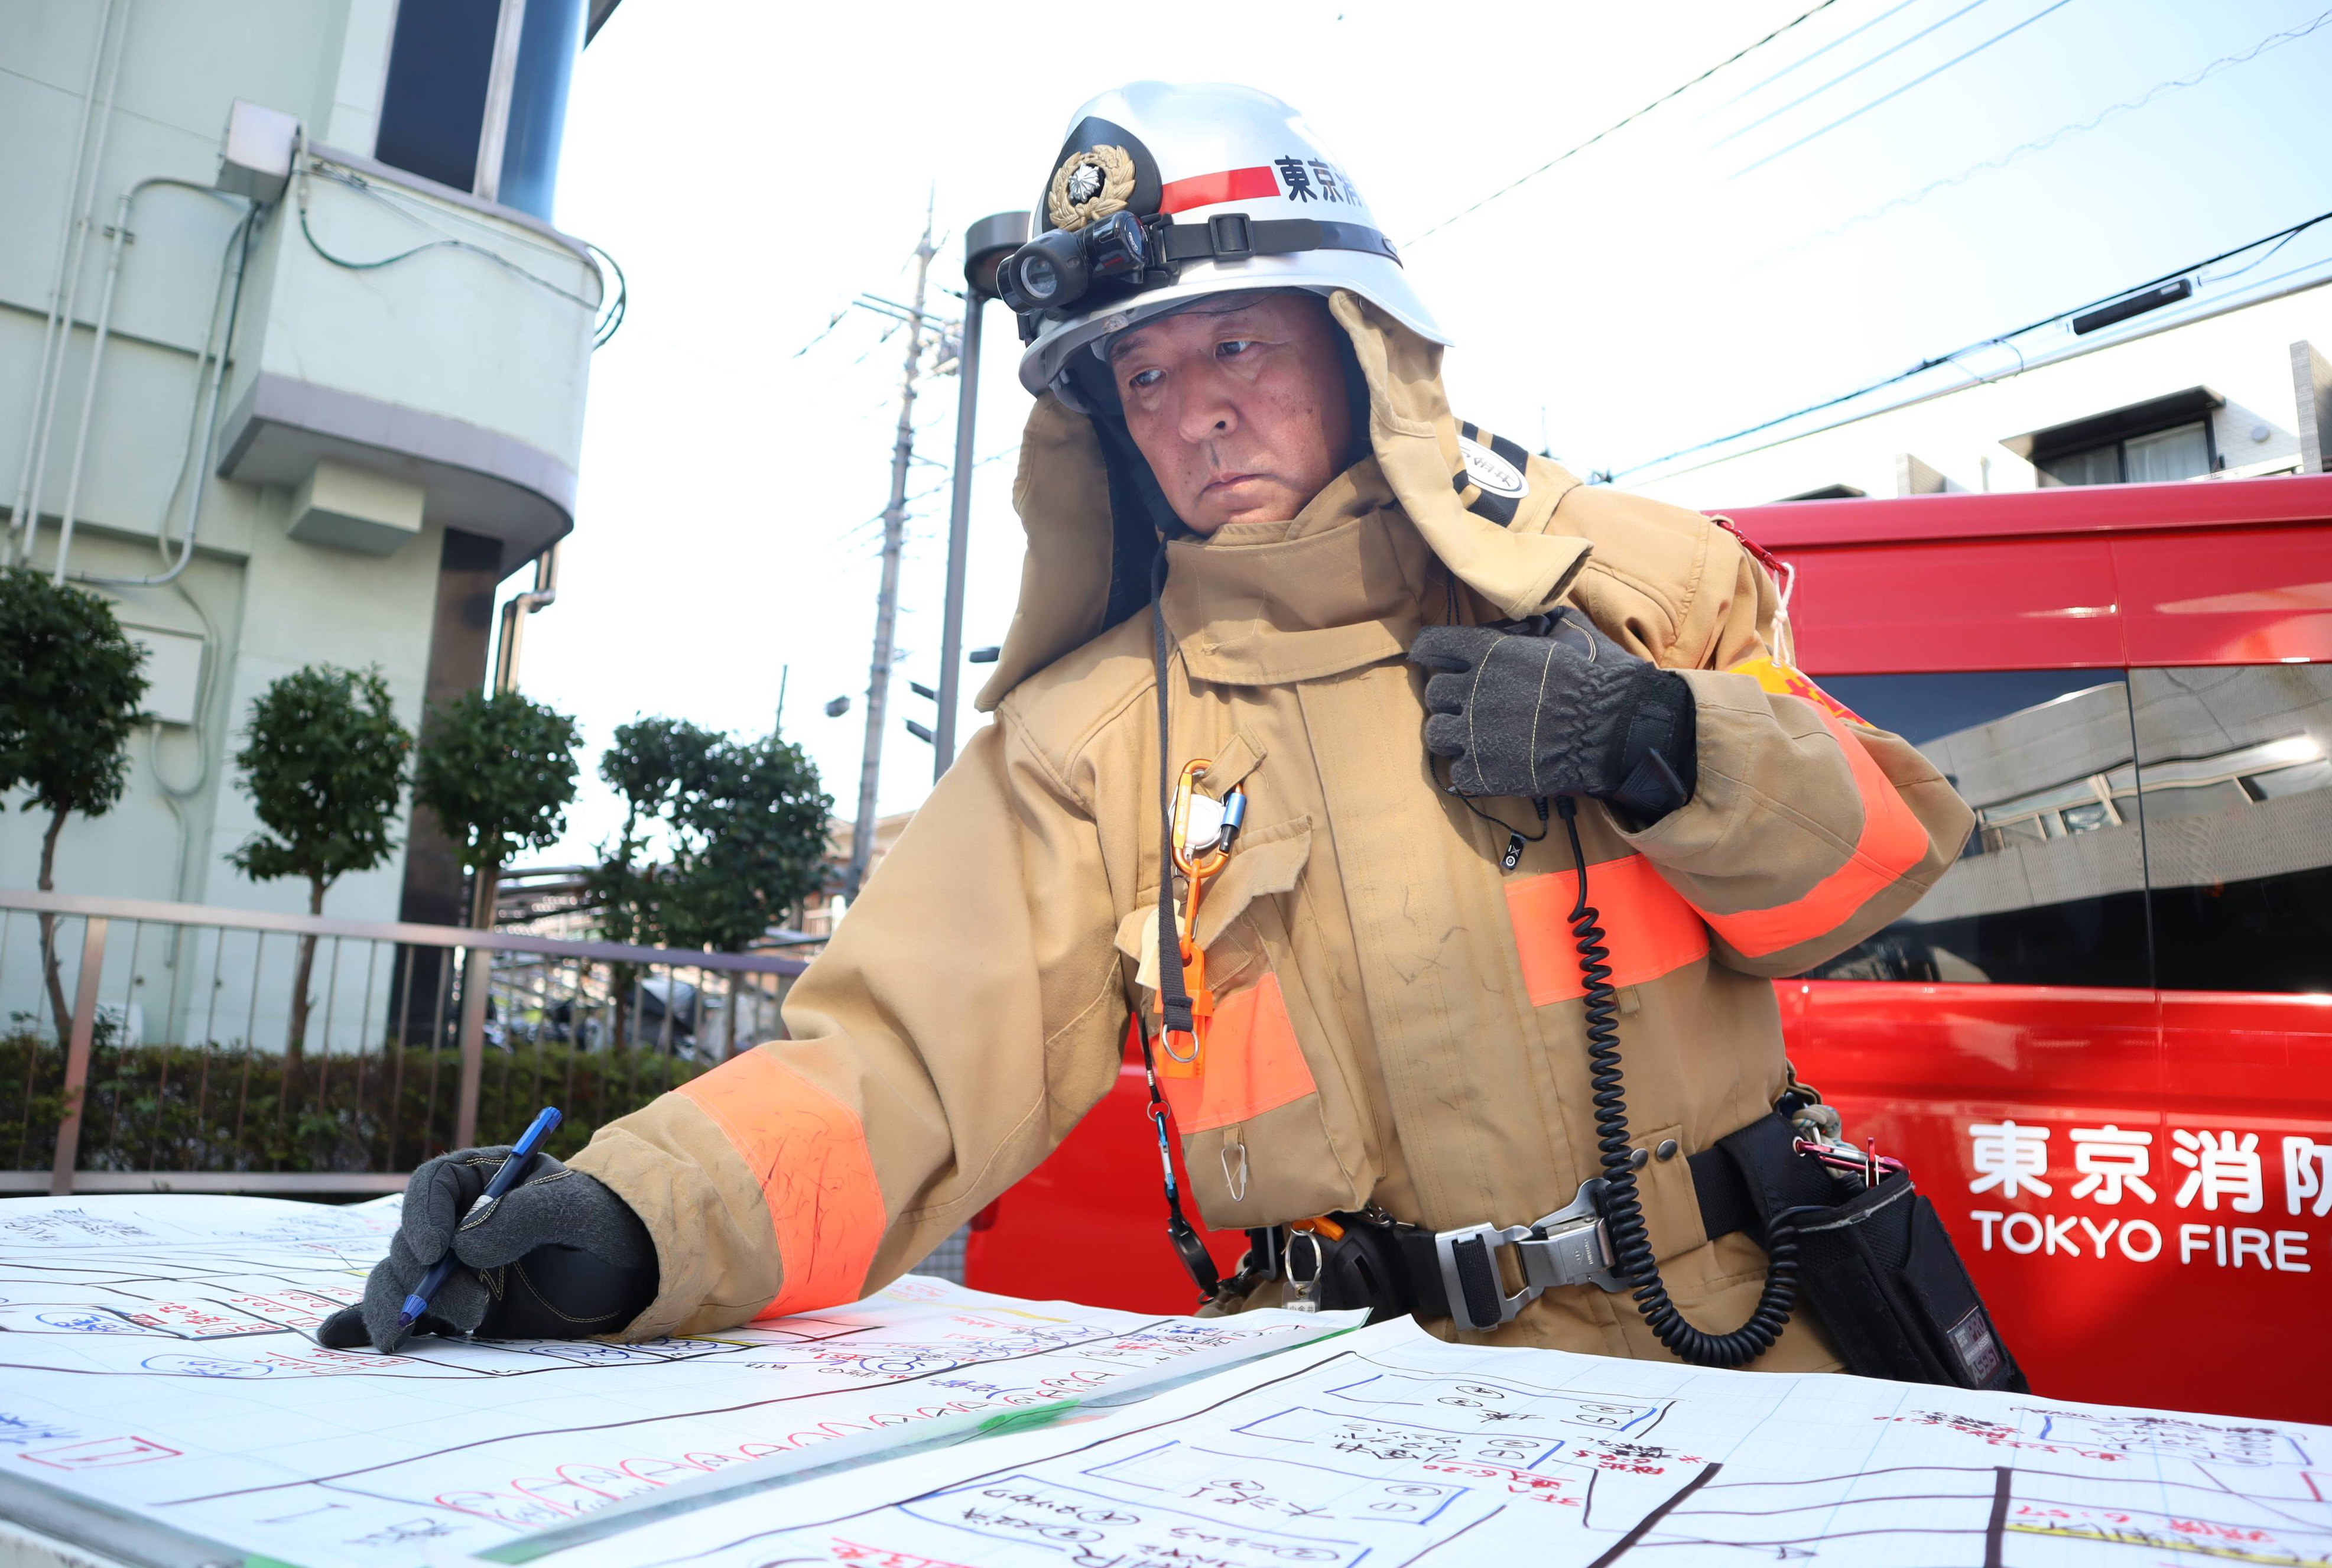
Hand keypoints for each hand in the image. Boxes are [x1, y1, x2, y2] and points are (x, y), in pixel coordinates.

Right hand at [317, 1147, 656, 1353]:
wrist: (631, 1276)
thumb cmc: (611, 1229)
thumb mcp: (584, 1213)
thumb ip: (530, 1216)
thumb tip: (466, 1245)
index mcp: (487, 1179)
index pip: (434, 1183)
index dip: (423, 1213)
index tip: (438, 1249)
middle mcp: (460, 1221)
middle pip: (410, 1239)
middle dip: (425, 1277)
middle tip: (475, 1310)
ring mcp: (453, 1266)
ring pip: (398, 1278)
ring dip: (399, 1307)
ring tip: (416, 1339)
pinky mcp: (454, 1308)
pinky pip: (401, 1312)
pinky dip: (364, 1323)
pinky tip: (336, 1337)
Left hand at [1409, 609, 1697, 820]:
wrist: (1608, 729)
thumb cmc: (1592, 682)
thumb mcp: (1560, 637)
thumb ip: (1527, 630)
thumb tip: (1525, 618)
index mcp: (1487, 653)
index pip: (1432, 644)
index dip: (1428, 651)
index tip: (1427, 657)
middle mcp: (1471, 689)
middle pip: (1433, 692)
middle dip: (1450, 699)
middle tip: (1471, 706)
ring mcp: (1473, 732)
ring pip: (1435, 733)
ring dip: (1452, 734)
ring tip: (1475, 738)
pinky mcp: (1481, 770)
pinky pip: (1456, 772)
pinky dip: (1471, 771)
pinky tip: (1492, 764)